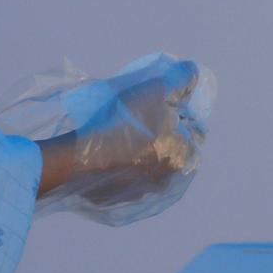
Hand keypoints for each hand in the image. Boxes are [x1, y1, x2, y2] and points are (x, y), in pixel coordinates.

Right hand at [6, 54, 212, 226]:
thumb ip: (183, 79)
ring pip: (144, 162)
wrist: (78, 158)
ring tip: (119, 127)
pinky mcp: (114, 199)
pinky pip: (121, 175)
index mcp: (183, 158)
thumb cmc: (124, 123)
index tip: (161, 99)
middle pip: (168, 146)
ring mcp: (139, 193)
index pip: (192, 129)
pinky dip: (117, 162)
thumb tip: (194, 73)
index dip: (179, 109)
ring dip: (138, 147)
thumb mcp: (158, 89)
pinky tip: (105, 147)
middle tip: (138, 111)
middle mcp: (165, 181)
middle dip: (159, 129)